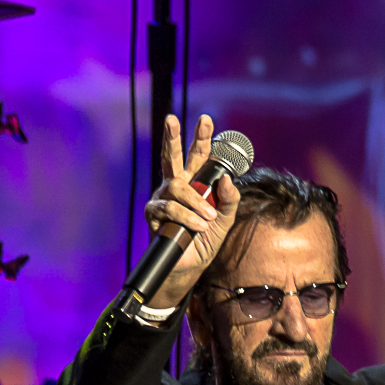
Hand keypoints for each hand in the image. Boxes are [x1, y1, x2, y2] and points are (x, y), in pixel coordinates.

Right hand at [141, 113, 242, 308]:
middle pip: (172, 156)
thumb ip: (230, 199)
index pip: (198, 155)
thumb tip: (228, 178)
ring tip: (208, 219)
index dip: (202, 138)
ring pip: (177, 185)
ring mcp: (162, 197)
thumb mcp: (226, 219)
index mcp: (194, 181)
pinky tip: (198, 227)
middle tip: (171, 118)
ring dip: (196, 202)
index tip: (207, 120)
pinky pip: (171, 208)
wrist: (190, 266)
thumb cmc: (206, 240)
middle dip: (172, 136)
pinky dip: (187, 217)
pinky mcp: (154, 213)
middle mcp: (175, 184)